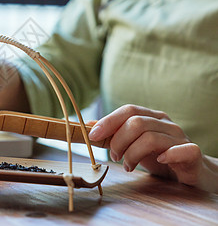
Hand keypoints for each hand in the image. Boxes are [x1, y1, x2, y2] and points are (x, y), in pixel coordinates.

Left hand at [88, 104, 217, 191]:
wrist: (191, 171)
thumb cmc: (158, 156)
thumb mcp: (132, 144)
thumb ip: (112, 135)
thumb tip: (88, 125)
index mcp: (151, 117)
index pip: (128, 110)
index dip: (108, 121)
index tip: (93, 135)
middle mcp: (166, 123)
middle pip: (136, 123)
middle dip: (118, 141)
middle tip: (114, 156)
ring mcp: (180, 138)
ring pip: (151, 138)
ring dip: (132, 154)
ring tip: (128, 165)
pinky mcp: (193, 154)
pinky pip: (182, 150)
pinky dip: (167, 155)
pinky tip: (158, 162)